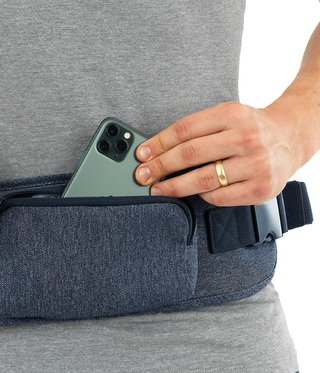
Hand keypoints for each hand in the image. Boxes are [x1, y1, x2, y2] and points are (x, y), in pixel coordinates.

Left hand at [133, 100, 303, 205]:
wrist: (291, 138)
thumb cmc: (250, 129)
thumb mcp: (227, 118)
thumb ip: (197, 131)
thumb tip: (157, 151)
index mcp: (232, 115)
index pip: (185, 129)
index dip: (158, 143)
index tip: (142, 154)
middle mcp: (245, 137)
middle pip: (190, 154)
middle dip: (160, 167)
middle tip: (142, 175)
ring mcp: (255, 164)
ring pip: (202, 179)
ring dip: (174, 187)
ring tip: (158, 189)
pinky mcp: (260, 188)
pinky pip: (219, 196)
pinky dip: (202, 196)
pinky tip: (193, 193)